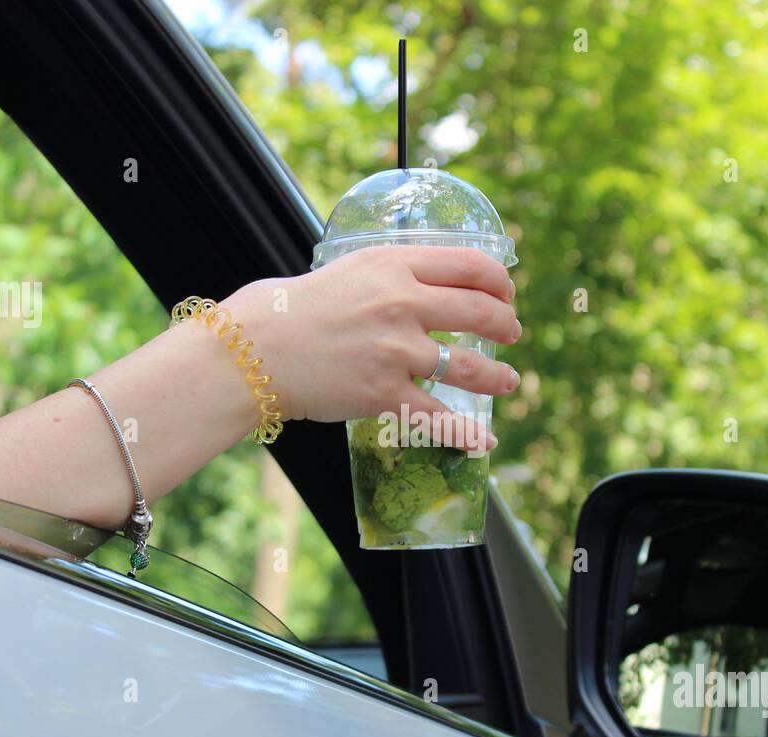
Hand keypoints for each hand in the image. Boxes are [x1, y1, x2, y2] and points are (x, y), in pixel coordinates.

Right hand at [224, 246, 520, 448]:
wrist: (256, 350)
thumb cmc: (295, 310)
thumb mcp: (349, 271)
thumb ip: (392, 275)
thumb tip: (427, 284)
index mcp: (394, 266)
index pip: (470, 266)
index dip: (499, 281)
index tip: (505, 293)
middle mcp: (403, 304)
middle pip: (480, 314)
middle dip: (505, 326)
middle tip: (511, 333)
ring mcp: (397, 352)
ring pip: (470, 368)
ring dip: (497, 378)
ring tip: (508, 382)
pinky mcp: (385, 395)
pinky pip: (438, 418)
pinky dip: (466, 433)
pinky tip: (482, 440)